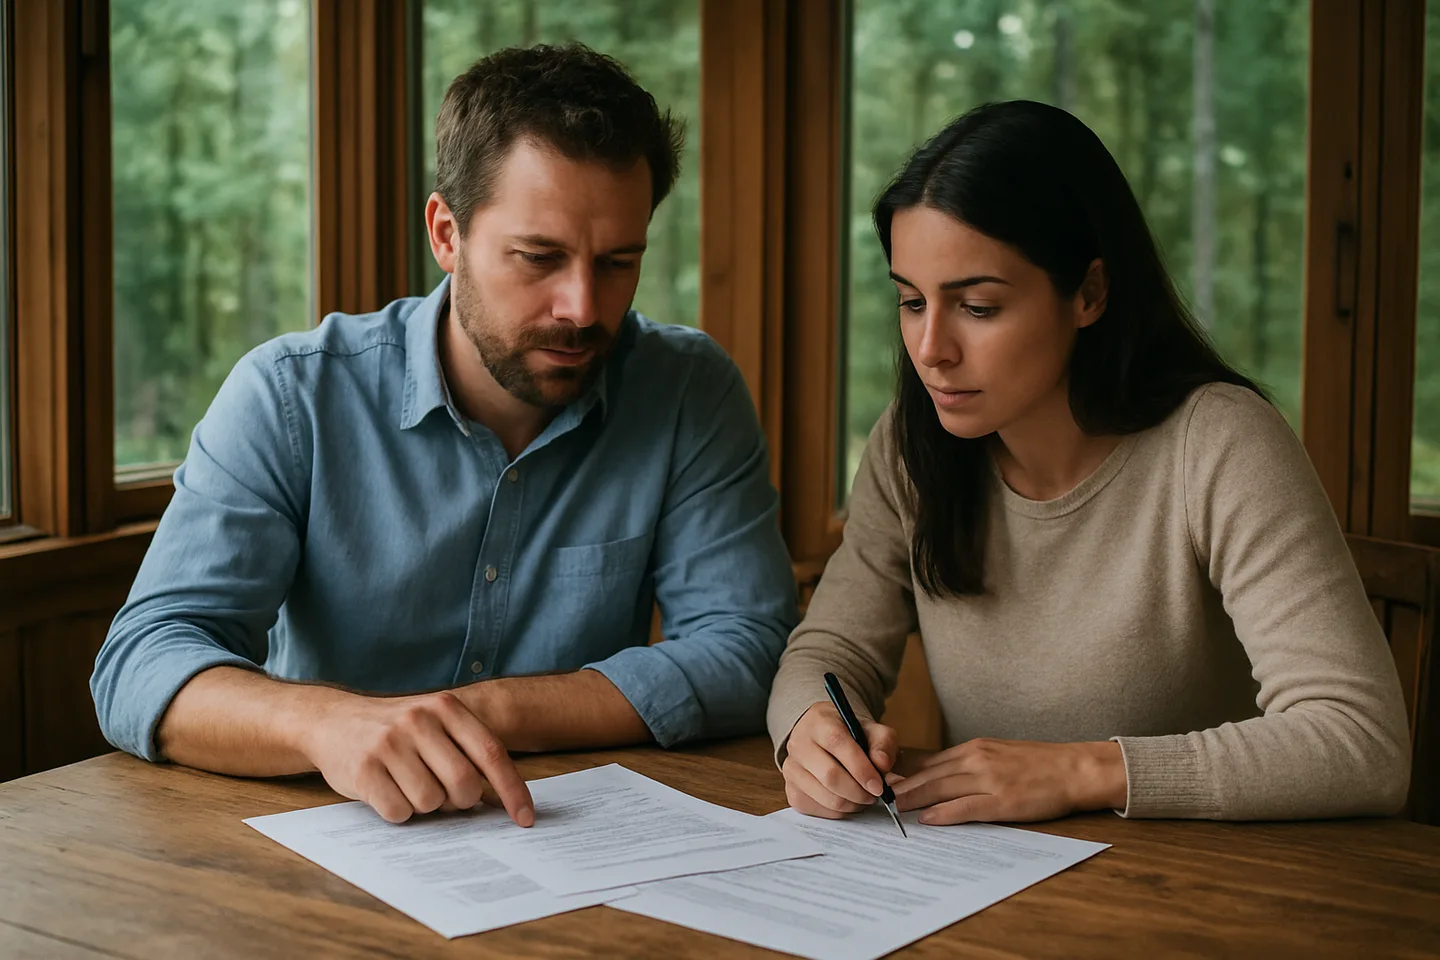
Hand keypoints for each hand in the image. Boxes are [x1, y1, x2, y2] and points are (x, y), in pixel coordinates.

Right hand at [300, 690, 534, 825]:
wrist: (332, 720)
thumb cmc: (395, 731)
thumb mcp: (434, 724)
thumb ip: (468, 751)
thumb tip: (503, 800)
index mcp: (446, 707)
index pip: (492, 754)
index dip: (513, 790)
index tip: (525, 818)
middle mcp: (419, 720)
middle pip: (465, 784)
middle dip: (460, 801)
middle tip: (445, 796)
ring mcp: (389, 743)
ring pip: (431, 802)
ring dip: (424, 806)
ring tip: (407, 784)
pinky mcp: (364, 769)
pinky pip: (399, 812)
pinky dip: (398, 812)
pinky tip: (386, 791)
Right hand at [781, 701, 899, 818]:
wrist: (823, 737)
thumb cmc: (849, 735)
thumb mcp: (871, 729)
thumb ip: (882, 743)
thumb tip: (882, 764)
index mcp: (819, 722)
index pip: (837, 743)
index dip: (861, 768)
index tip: (878, 786)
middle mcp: (799, 744)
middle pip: (830, 776)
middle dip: (858, 792)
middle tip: (874, 795)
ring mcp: (791, 769)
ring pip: (825, 798)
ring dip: (851, 804)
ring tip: (862, 797)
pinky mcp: (791, 791)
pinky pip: (819, 810)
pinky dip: (839, 812)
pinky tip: (847, 800)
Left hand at [892, 738, 1126, 824]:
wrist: (1074, 768)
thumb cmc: (1038, 764)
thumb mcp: (998, 753)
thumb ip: (970, 763)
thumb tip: (940, 775)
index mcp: (974, 748)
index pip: (929, 761)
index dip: (903, 773)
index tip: (882, 781)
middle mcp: (976, 759)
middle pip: (928, 775)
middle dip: (901, 787)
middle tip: (877, 797)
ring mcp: (989, 779)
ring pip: (941, 789)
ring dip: (913, 799)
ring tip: (892, 808)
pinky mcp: (1003, 799)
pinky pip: (965, 806)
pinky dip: (943, 813)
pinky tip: (927, 819)